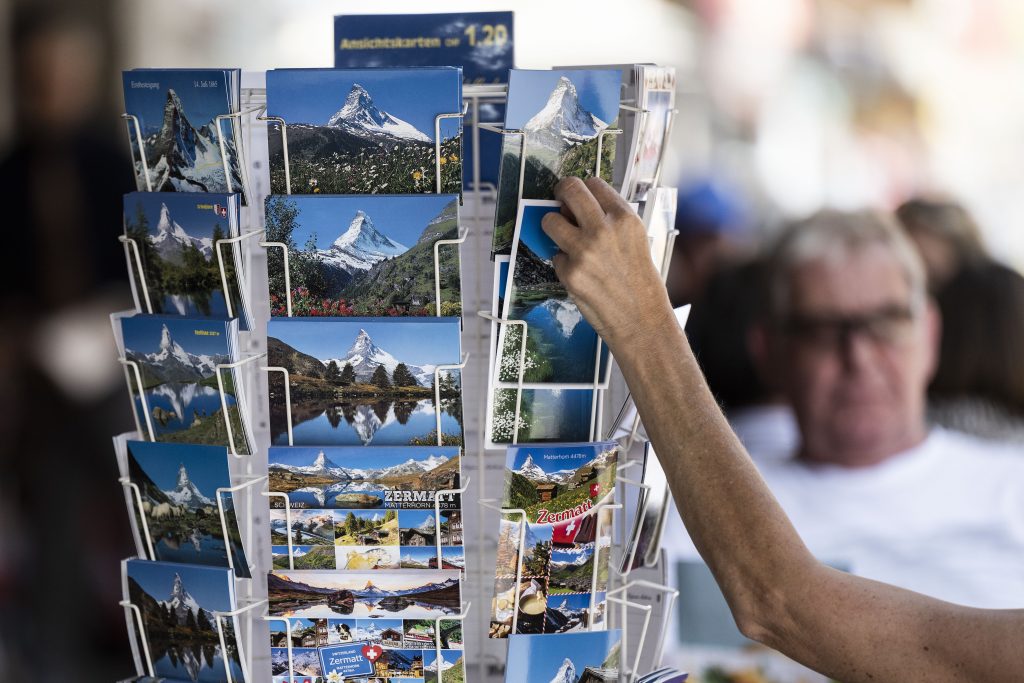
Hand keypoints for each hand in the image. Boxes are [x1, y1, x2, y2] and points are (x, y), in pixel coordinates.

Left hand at [541, 176, 674, 348]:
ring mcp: (584, 250)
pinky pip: (555, 256)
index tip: (579, 197)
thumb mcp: (636, 240)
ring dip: (554, 227)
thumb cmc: (641, 282)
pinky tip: (581, 274)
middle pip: (568, 189)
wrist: (641, 320)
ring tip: (566, 240)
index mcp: (624, 218)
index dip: (584, 190)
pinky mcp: (570, 272)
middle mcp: (603, 229)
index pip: (593, 183)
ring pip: (550, 220)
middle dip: (561, 193)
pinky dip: (563, 263)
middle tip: (560, 202)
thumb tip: (577, 207)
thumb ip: (610, 220)